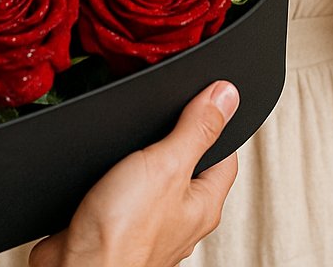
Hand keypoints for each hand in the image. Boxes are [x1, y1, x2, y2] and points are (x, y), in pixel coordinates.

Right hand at [29, 81, 239, 266]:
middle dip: (176, 134)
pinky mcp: (116, 223)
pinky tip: (106, 163)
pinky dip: (116, 172)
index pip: (225, 154)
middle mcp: (180, 217)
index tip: (204, 97)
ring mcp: (148, 222)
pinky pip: (124, 189)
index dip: (217, 121)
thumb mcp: (167, 165)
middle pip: (189, 164)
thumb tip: (227, 96)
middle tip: (165, 111)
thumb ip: (197, 130)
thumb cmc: (122, 235)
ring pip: (154, 176)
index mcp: (203, 204)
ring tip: (132, 136)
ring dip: (142, 154)